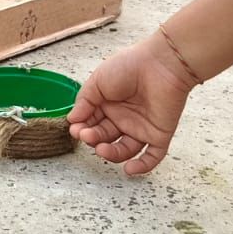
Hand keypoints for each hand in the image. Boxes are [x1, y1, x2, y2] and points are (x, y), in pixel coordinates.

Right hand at [67, 32, 197, 175]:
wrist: (161, 64)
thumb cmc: (130, 66)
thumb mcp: (98, 80)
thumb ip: (84, 101)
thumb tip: (71, 119)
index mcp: (109, 103)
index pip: (92, 122)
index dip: (82, 128)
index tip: (75, 129)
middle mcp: (124, 117)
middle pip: (105, 137)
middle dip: (93, 138)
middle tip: (86, 135)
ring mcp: (141, 127)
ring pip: (124, 150)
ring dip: (111, 154)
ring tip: (101, 148)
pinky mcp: (159, 134)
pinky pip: (151, 156)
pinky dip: (142, 167)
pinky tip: (129, 169)